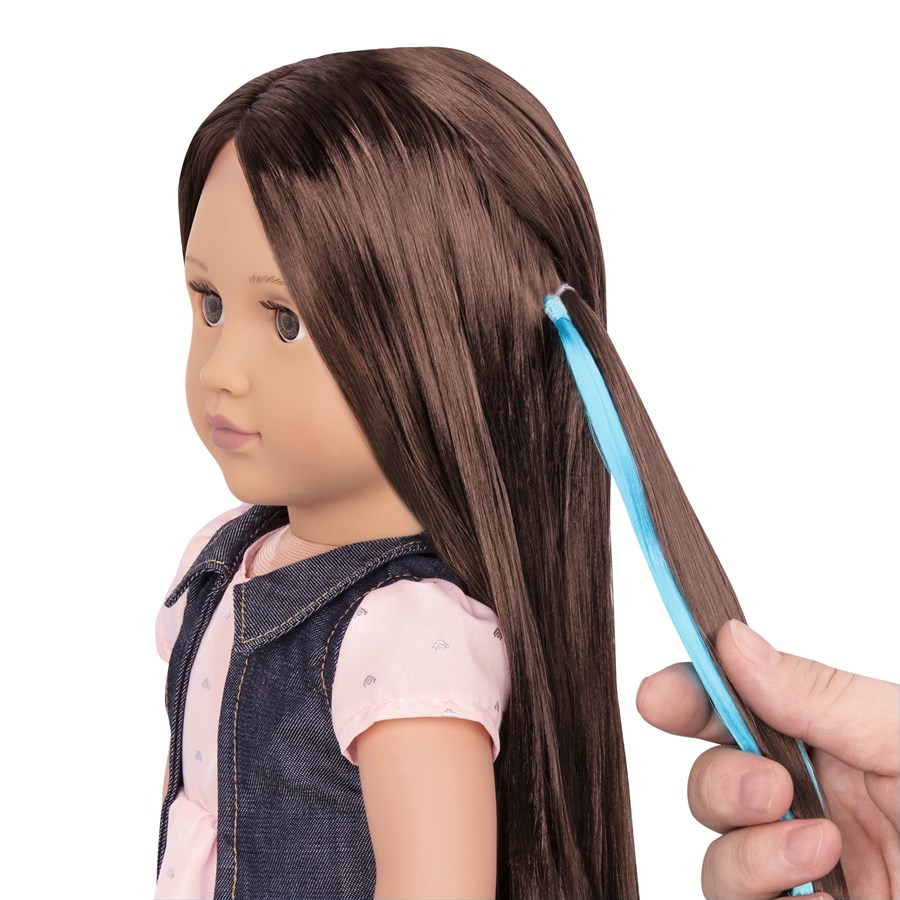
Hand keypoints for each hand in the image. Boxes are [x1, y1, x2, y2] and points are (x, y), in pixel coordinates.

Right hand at [636, 619, 898, 898]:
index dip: (687, 698)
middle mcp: (818, 809)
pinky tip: (821, 895)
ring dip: (747, 851)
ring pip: (719, 862)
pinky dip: (768, 897)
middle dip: (720, 783)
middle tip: (771, 785)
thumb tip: (731, 640)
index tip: (659, 699)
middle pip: (711, 788)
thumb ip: (822, 695)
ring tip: (818, 847)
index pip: (735, 712)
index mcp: (837, 746)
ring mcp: (817, 881)